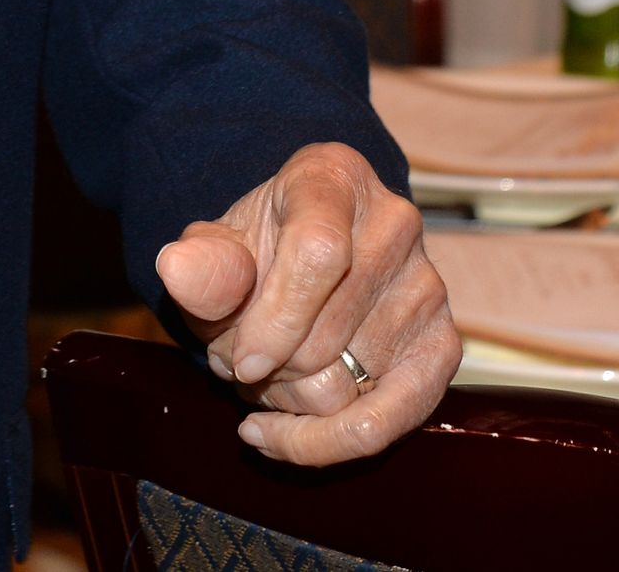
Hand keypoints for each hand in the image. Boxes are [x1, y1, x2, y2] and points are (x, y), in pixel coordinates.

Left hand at [153, 141, 460, 464]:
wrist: (302, 257)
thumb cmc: (258, 249)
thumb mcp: (219, 246)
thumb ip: (203, 263)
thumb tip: (175, 269)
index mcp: (335, 175)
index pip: (319, 253)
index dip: (274, 319)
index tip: (236, 358)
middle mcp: (395, 222)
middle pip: (326, 335)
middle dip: (265, 366)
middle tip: (236, 356)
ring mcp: (426, 285)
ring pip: (347, 387)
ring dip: (286, 399)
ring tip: (265, 370)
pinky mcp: (443, 345)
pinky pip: (393, 421)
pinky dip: (326, 442)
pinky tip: (277, 434)